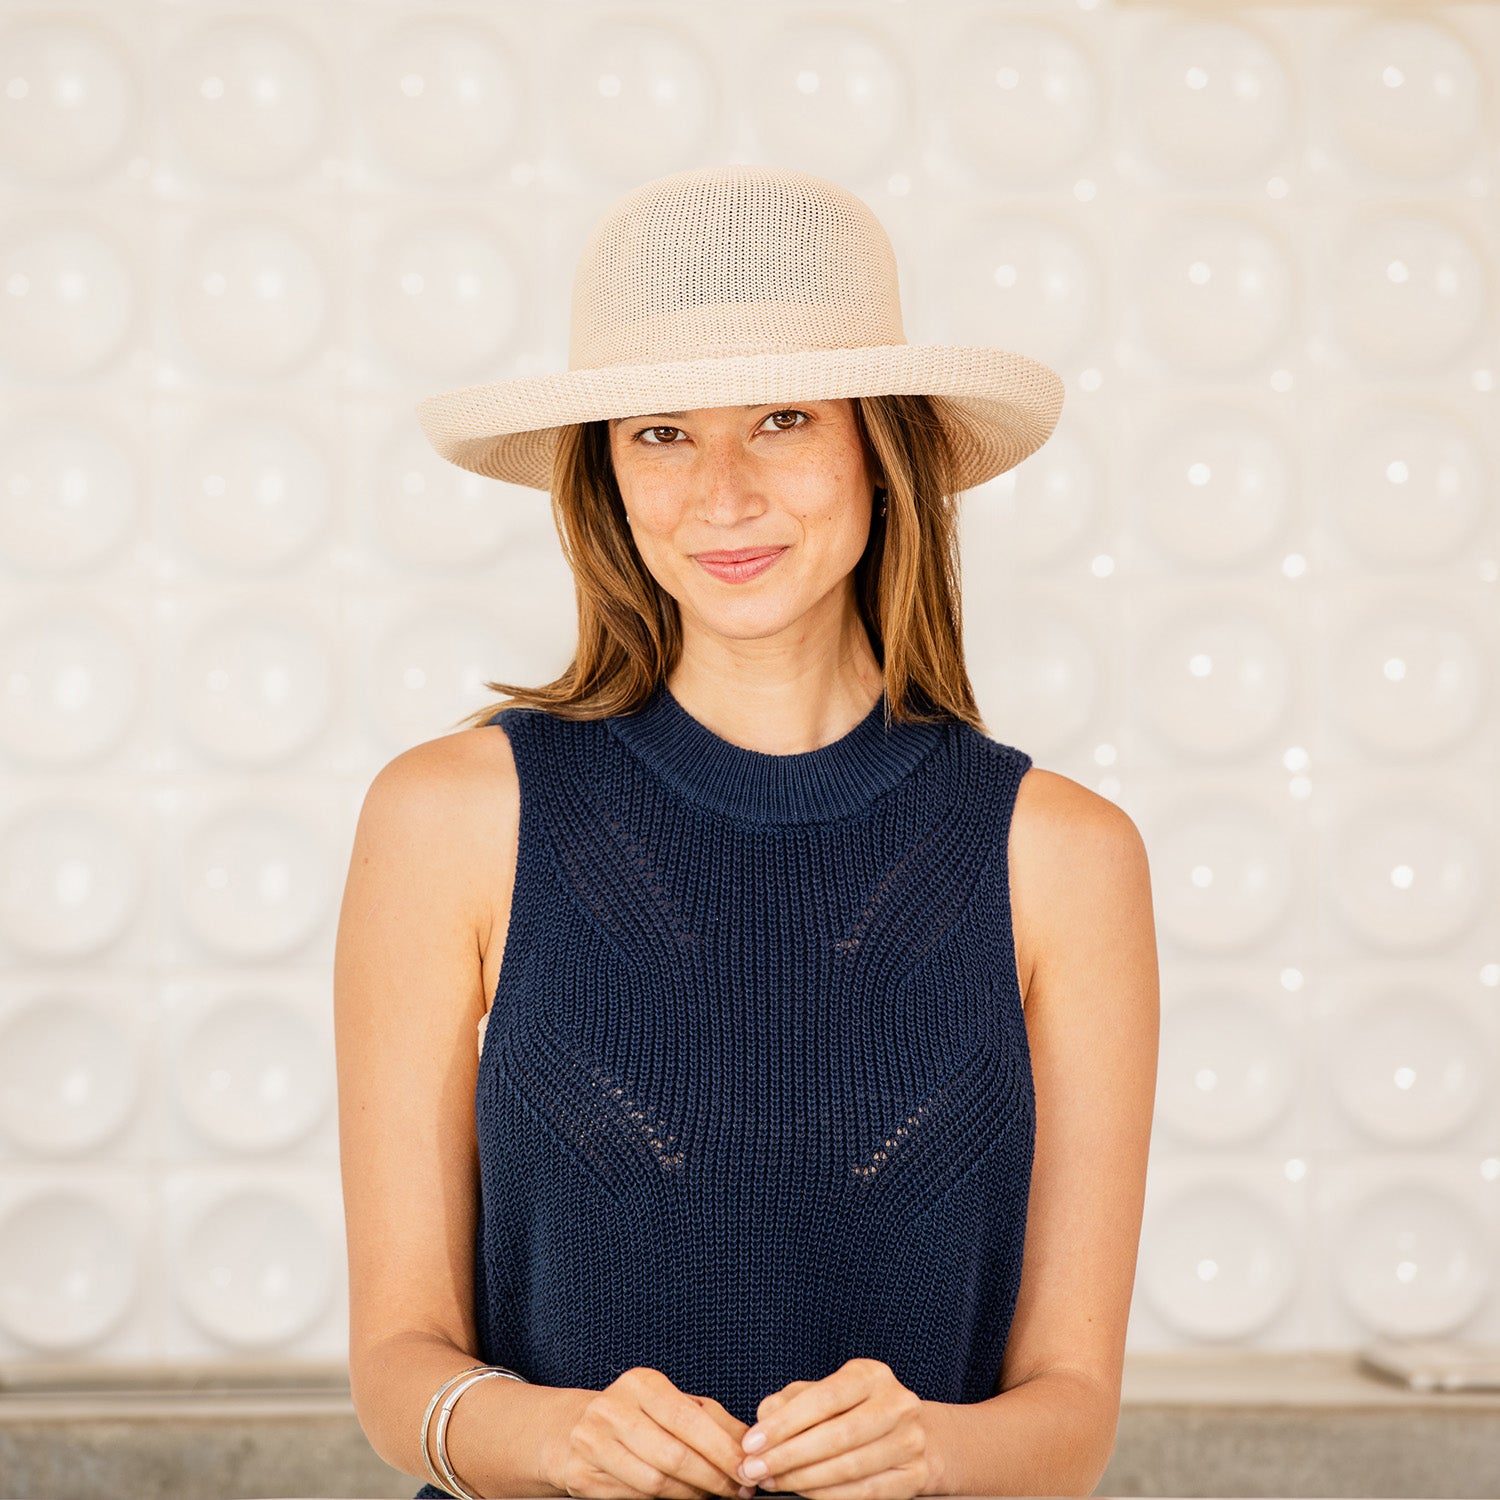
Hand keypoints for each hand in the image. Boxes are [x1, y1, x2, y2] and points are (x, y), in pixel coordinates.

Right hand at [545, 1366, 752, 1499]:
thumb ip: (713, 1420)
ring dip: (693, 1495)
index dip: (721, 1448)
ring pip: (655, 1483)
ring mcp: (592, 1443)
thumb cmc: (639, 1416)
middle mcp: (612, 1409)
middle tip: (739, 1490)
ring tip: (714, 1495)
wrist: (578, 1430)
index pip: (687, 1419)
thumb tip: (750, 1441)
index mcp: (640, 1384)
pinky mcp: (583, 1476)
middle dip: (713, 1477)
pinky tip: (683, 1498)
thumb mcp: (674, 1404)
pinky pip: (635, 1498)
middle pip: (673, 1455)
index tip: (747, 1467)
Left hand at [734, 1358, 935, 1499]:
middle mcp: (897, 1404)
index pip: (823, 1398)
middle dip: (788, 1456)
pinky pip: (865, 1493)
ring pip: (850, 1467)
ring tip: (773, 1481)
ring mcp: (910, 1441)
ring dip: (803, 1479)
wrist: (909, 1433)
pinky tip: (803, 1492)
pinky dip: (828, 1495)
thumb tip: (764, 1417)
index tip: (752, 1442)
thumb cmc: (854, 1410)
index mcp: (871, 1375)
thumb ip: (791, 1401)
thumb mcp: (824, 1392)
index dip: (784, 1423)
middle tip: (755, 1469)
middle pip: (837, 1435)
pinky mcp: (914, 1475)